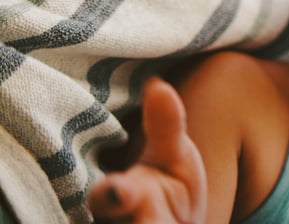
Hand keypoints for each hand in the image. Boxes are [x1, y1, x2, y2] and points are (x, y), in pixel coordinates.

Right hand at [87, 77, 205, 223]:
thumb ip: (167, 127)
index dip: (113, 194)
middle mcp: (120, 221)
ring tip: (166, 221)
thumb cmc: (169, 187)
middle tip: (132, 198)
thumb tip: (159, 85)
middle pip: (119, 221)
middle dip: (133, 220)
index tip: (122, 188)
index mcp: (120, 194)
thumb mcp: (174, 156)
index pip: (107, 196)